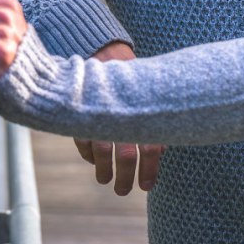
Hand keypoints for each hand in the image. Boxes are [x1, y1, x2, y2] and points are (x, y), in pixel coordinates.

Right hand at [72, 41, 163, 194]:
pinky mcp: (81, 115)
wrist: (104, 51)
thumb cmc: (132, 78)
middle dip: (125, 178)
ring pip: (102, 152)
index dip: (149, 169)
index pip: (151, 146)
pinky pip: (84, 142)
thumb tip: (162, 151)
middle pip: (127, 155)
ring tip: (105, 180)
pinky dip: (88, 154)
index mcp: (143, 112)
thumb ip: (156, 121)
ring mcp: (100, 115)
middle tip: (123, 191)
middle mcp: (122, 116)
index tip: (146, 186)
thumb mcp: (147, 95)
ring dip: (104, 170)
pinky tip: (93, 160)